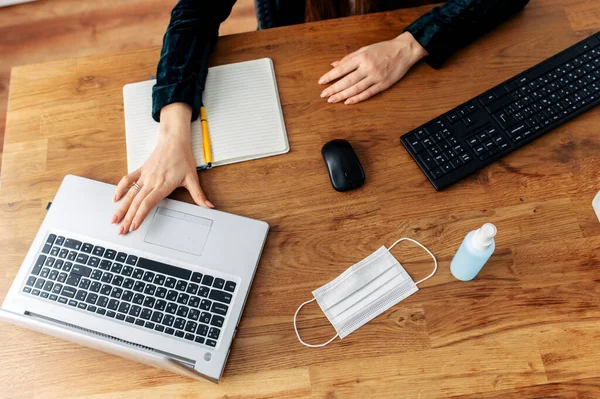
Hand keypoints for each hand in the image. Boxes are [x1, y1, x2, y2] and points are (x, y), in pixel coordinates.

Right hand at [112, 103, 213, 233]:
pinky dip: (120, 188)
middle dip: (127, 217)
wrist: (174, 141)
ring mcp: (145, 176)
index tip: (133, 226)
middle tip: (121, 230)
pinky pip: (128, 180)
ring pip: (130, 193)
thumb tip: (209, 206)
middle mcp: (152, 181)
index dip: (140, 215)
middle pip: (136, 202)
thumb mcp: (193, 178)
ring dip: (121, 207)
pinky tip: (115, 198)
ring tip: (114, 219)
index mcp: (163, 185)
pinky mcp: (141, 170)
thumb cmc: (183, 158)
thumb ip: (199, 195)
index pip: (148, 203)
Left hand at [318, 32, 427, 104]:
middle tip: (323, 95)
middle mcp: (367, 67)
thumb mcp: (365, 49)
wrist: (404, 50)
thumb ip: (349, 58)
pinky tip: (348, 102)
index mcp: (361, 57)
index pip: (342, 68)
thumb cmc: (383, 49)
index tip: (321, 82)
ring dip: (342, 95)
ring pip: (356, 88)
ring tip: (331, 100)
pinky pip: (368, 93)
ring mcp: (375, 77)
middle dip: (334, 89)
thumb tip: (333, 65)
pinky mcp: (383, 84)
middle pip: (347, 81)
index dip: (330, 76)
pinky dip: (357, 98)